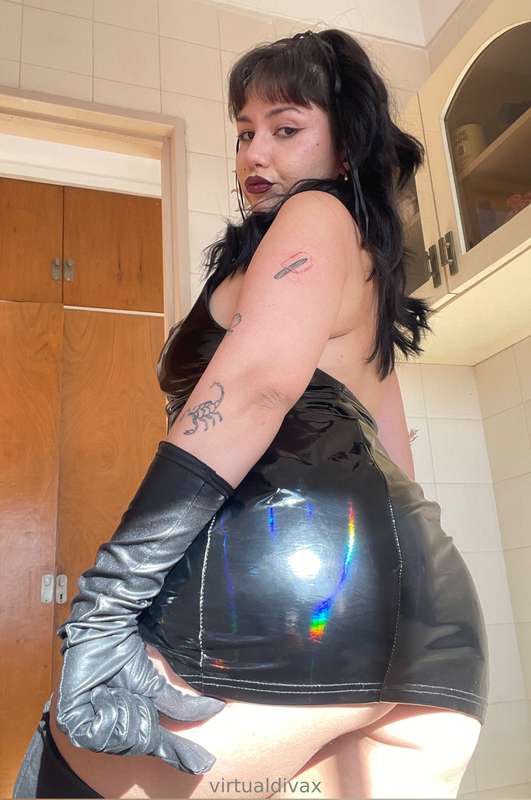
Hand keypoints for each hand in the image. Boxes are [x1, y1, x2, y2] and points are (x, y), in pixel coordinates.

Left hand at [56, 630, 224, 772]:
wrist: (106, 633)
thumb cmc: (124, 657)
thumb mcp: (155, 687)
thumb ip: (179, 707)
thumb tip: (215, 709)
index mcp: (122, 727)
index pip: (152, 745)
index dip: (177, 753)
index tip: (205, 763)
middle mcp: (103, 733)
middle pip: (137, 744)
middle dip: (140, 713)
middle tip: (128, 691)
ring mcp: (84, 729)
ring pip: (120, 740)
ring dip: (125, 708)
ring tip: (113, 689)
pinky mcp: (70, 721)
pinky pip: (99, 733)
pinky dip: (108, 709)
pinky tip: (100, 694)